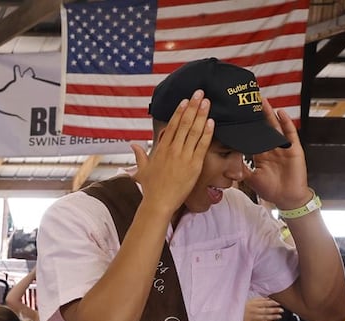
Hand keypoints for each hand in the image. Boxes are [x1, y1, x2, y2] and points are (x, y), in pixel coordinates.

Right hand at [132, 91, 213, 215]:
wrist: (158, 203)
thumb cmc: (151, 188)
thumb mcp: (142, 170)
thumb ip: (139, 155)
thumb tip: (133, 144)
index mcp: (161, 149)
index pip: (173, 125)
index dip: (180, 111)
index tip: (186, 100)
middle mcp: (173, 150)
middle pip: (185, 123)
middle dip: (193, 107)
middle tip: (200, 93)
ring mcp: (184, 156)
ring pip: (194, 131)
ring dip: (201, 115)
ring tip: (207, 102)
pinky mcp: (194, 165)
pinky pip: (202, 145)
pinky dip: (207, 133)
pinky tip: (212, 122)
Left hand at [242, 97, 309, 208]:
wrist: (287, 198)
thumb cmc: (270, 189)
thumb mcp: (251, 179)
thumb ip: (241, 170)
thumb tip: (225, 167)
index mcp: (260, 154)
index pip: (251, 137)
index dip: (245, 128)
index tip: (236, 117)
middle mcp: (271, 148)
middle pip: (262, 128)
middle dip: (256, 115)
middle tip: (248, 101)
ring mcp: (282, 147)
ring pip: (274, 127)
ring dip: (269, 114)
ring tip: (263, 101)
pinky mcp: (293, 149)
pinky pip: (290, 133)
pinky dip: (286, 123)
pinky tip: (280, 112)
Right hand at [243, 297, 283, 320]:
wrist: (232, 313)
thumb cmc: (242, 306)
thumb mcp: (250, 300)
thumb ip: (260, 299)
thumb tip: (269, 298)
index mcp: (254, 304)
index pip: (265, 303)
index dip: (273, 303)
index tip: (279, 303)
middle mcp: (254, 310)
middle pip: (266, 310)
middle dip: (274, 310)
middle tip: (282, 310)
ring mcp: (253, 317)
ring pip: (264, 317)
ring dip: (272, 317)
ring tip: (279, 316)